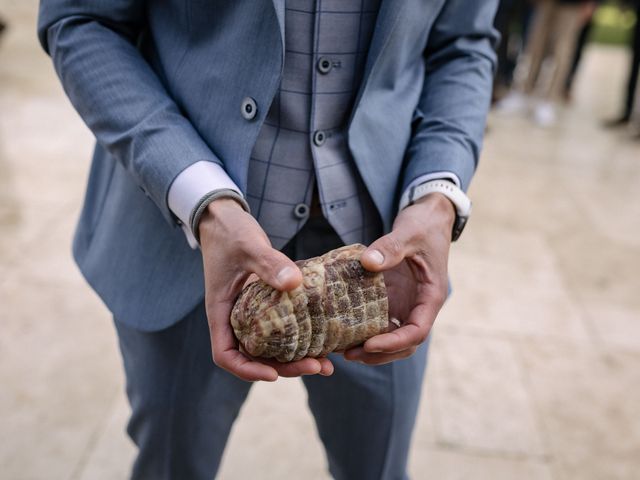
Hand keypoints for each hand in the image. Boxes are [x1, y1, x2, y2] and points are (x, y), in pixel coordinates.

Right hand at [199, 199, 333, 380]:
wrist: (226, 219)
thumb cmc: (230, 232)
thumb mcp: (249, 246)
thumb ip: (269, 262)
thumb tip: (294, 282)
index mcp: (221, 312)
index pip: (226, 355)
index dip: (248, 370)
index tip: (274, 375)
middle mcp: (235, 318)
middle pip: (255, 357)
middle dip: (285, 368)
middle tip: (318, 367)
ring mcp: (250, 313)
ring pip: (270, 347)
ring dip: (296, 358)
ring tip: (327, 363)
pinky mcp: (265, 304)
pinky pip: (281, 329)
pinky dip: (299, 337)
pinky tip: (323, 338)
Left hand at [344, 193, 454, 364]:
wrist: (428, 217)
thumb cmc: (424, 225)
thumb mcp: (409, 232)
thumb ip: (390, 247)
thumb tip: (367, 262)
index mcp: (430, 296)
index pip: (417, 331)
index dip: (394, 342)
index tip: (369, 344)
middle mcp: (419, 305)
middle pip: (404, 343)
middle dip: (379, 353)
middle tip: (348, 354)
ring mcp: (406, 304)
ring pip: (391, 337)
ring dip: (371, 348)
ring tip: (342, 350)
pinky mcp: (393, 298)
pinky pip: (380, 320)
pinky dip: (364, 329)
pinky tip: (343, 329)